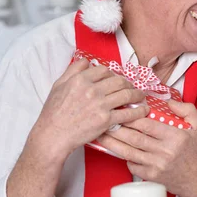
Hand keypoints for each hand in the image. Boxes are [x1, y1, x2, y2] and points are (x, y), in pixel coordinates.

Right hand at [31, 58, 148, 157]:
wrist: (53, 135)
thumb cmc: (53, 112)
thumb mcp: (58, 85)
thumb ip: (73, 70)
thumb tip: (86, 61)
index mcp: (81, 79)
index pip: (104, 70)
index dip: (113, 74)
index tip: (116, 79)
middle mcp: (92, 90)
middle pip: (119, 81)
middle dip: (128, 83)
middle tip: (132, 87)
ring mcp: (100, 105)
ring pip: (126, 94)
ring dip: (137, 94)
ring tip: (141, 96)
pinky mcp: (106, 120)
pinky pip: (127, 113)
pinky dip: (138, 111)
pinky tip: (144, 110)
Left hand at [95, 100, 196, 195]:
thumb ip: (187, 110)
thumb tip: (169, 102)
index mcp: (175, 137)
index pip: (147, 125)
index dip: (132, 116)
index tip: (123, 109)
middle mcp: (164, 152)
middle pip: (134, 137)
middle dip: (117, 128)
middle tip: (105, 119)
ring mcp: (155, 166)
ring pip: (128, 152)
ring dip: (112, 142)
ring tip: (101, 133)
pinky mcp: (150, 177)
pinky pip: (131, 164)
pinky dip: (123, 156)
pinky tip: (116, 148)